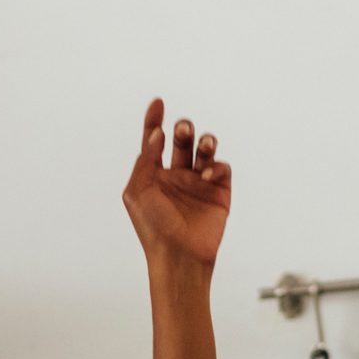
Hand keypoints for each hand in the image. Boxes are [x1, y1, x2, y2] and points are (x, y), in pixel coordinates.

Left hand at [124, 98, 231, 270]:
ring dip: (204, 140)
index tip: (158, 102)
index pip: (154, 141)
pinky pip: (221, 167)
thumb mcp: (137, 192)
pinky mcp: (219, 192)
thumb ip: (146, 160)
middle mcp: (177, 175)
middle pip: (182, 140)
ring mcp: (198, 182)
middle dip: (183, 129)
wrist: (179, 255)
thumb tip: (157, 133)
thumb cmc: (153, 228)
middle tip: (182, 130)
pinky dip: (215, 166)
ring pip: (204, 149)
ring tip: (202, 145)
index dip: (154, 120)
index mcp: (154, 174)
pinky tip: (206, 176)